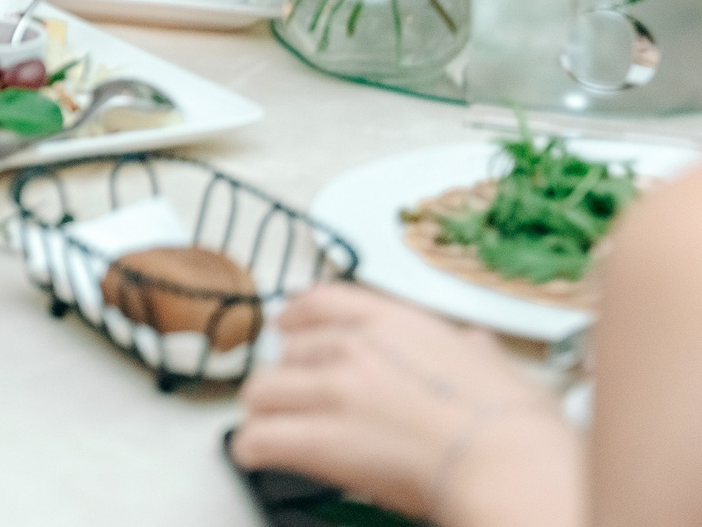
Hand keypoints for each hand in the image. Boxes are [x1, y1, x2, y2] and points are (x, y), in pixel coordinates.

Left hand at [232, 284, 579, 526]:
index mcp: (393, 323)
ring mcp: (331, 391)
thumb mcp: (495, 366)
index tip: (287, 325)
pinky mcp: (318, 438)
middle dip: (291, 377)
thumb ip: (472, 350)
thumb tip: (474, 343)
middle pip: (288, 352)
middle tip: (300, 402)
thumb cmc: (513, 426)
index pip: (321, 301)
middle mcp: (352, 348)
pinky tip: (261, 455)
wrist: (510, 465)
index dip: (295, 314)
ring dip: (266, 411)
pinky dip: (254, 448)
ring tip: (276, 429)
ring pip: (262, 391)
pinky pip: (258, 438)